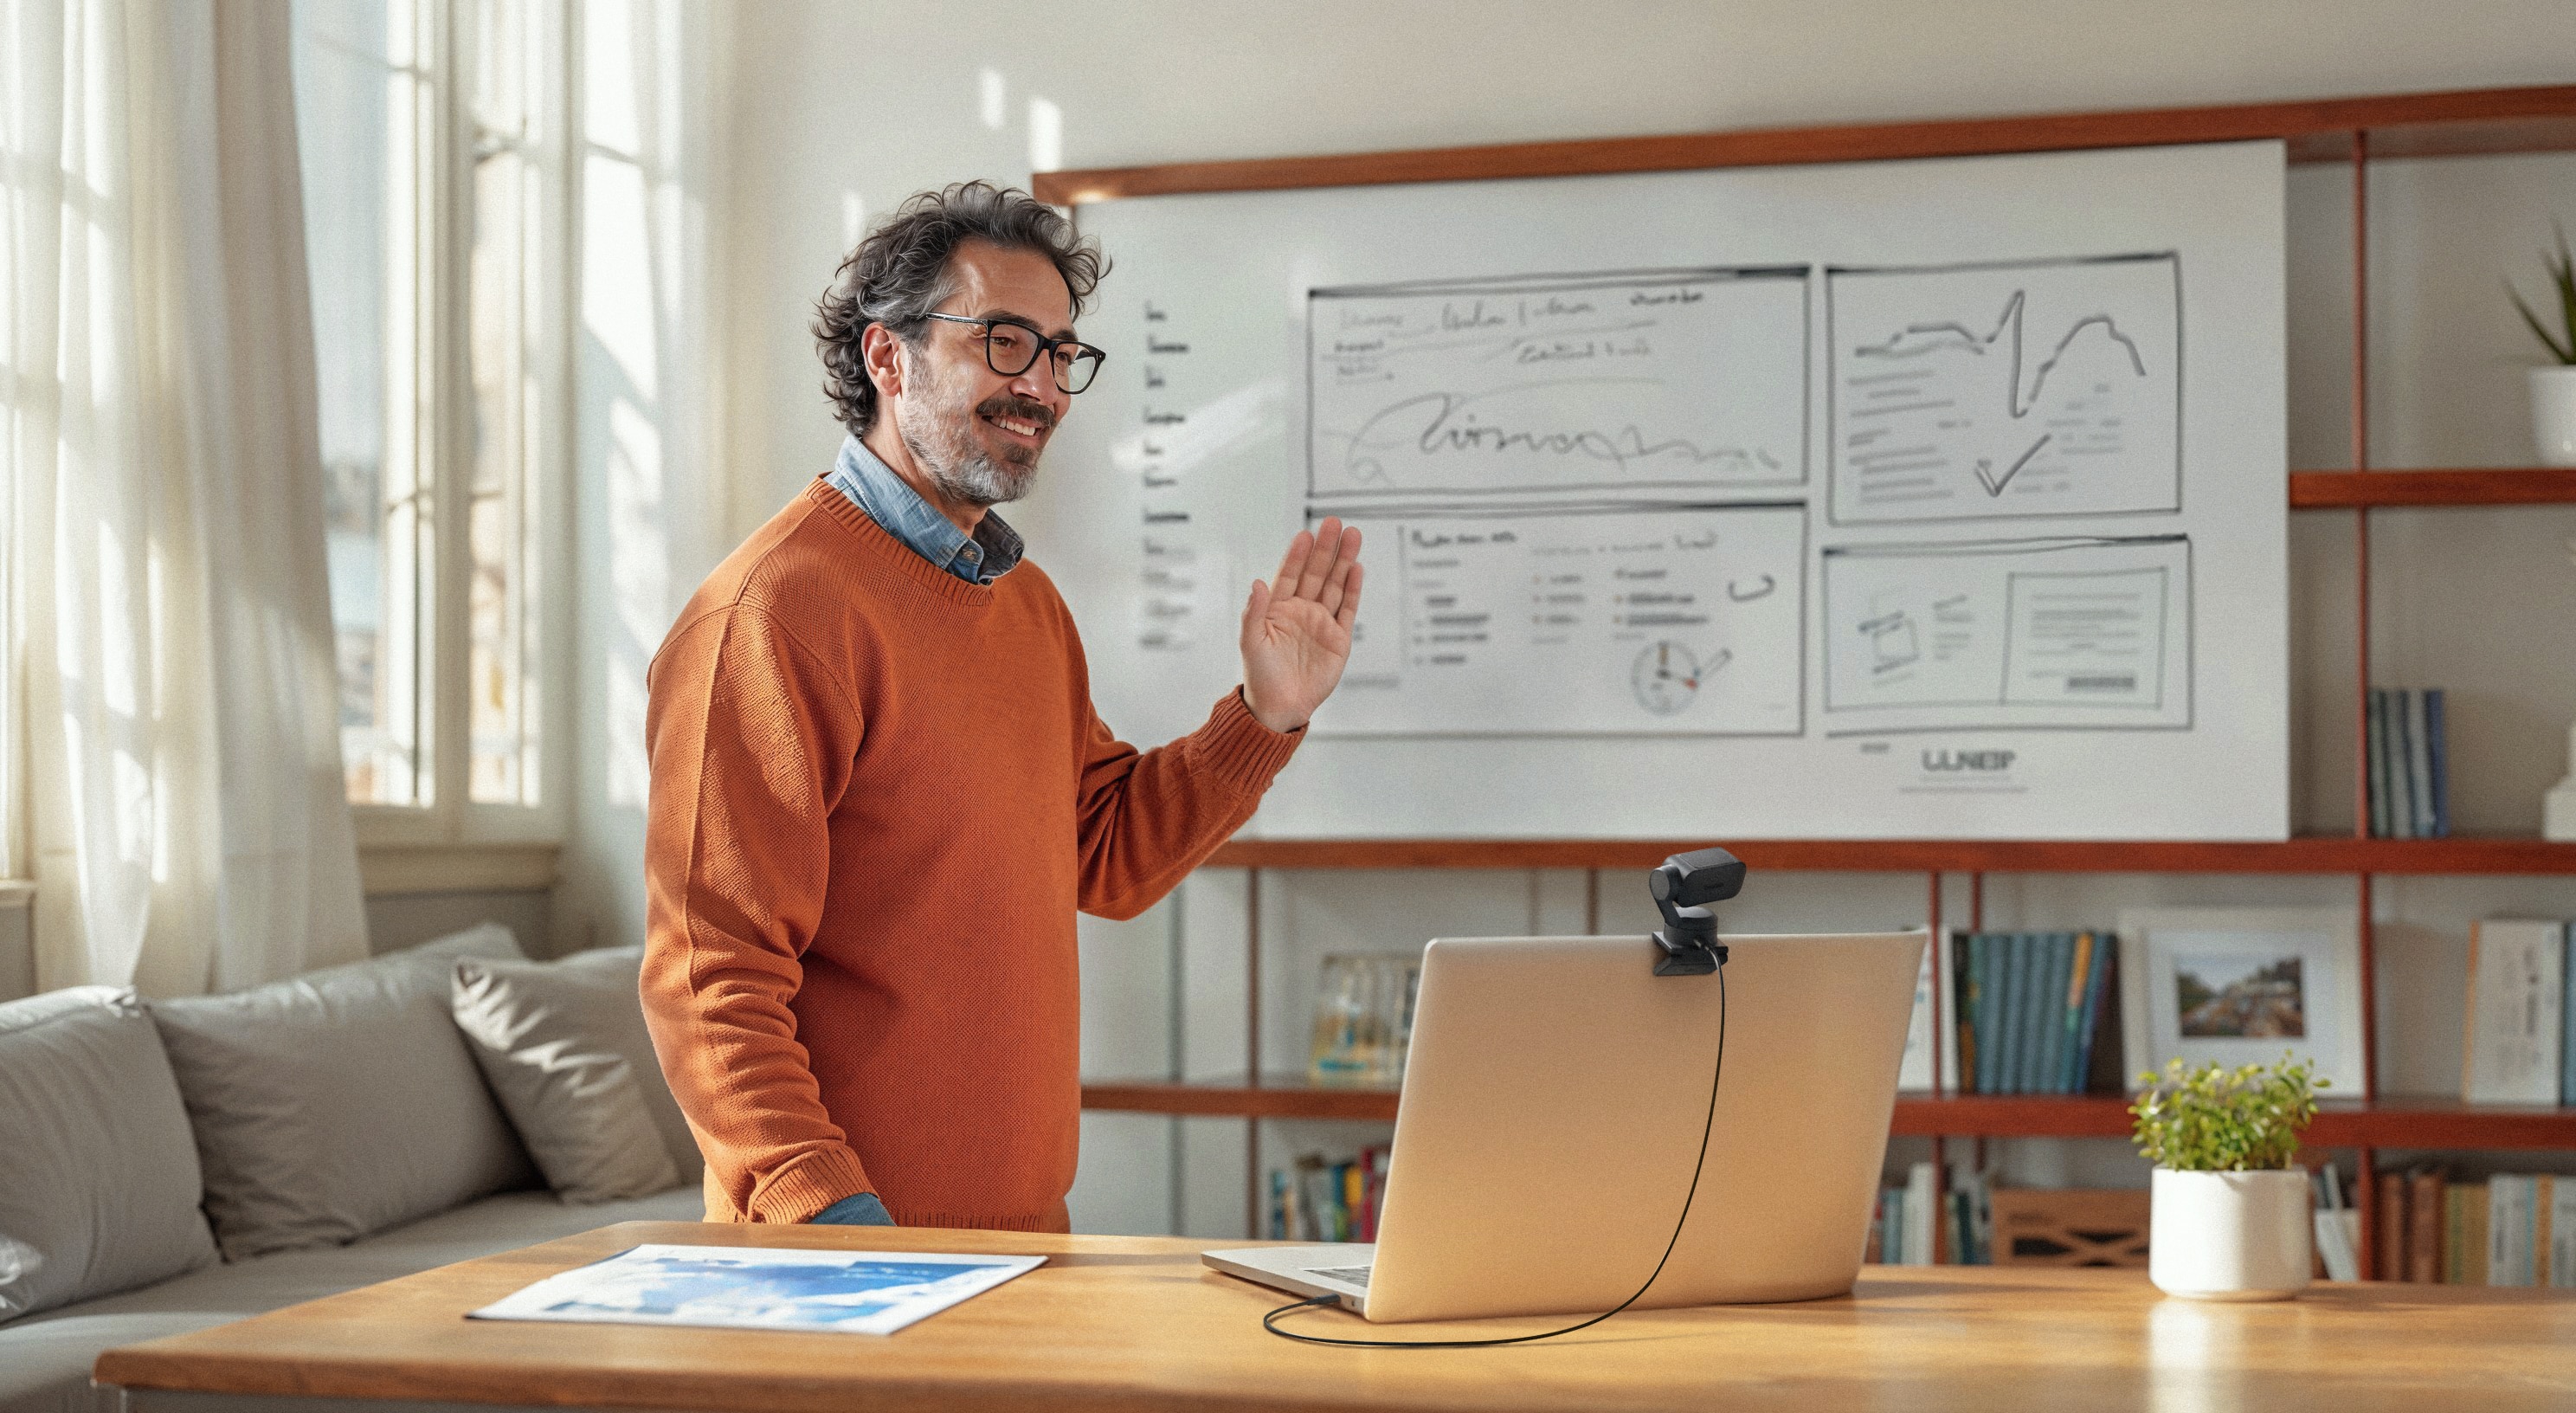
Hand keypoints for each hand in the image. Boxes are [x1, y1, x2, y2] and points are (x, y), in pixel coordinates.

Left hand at [1240, 518, 1363, 733]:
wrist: (1280, 707)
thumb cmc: (1261, 675)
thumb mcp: (1251, 642)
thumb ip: (1254, 612)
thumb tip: (1256, 583)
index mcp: (1278, 609)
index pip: (1290, 575)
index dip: (1297, 555)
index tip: (1305, 534)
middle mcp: (1302, 611)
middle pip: (1317, 573)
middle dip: (1325, 549)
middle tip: (1334, 523)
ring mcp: (1321, 623)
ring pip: (1335, 585)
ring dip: (1343, 561)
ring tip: (1352, 536)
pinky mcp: (1339, 639)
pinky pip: (1347, 609)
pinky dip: (1352, 589)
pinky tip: (1356, 569)